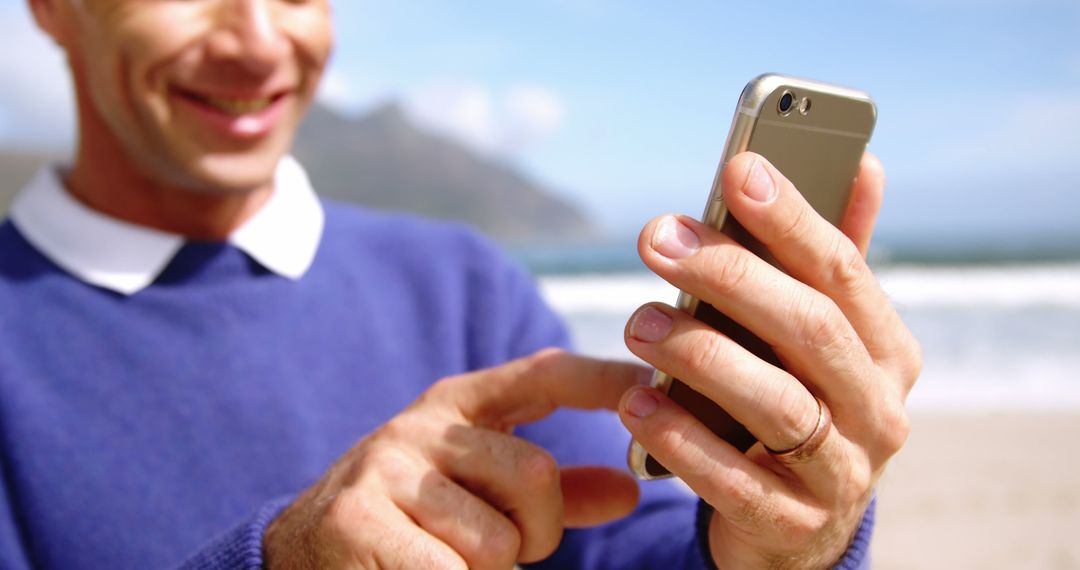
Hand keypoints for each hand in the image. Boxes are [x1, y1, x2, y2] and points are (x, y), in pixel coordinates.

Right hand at [264, 349, 643, 569]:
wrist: (304, 555)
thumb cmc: (412, 524)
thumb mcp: (478, 491)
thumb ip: (553, 492)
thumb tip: (631, 491)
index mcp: (456, 405)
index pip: (543, 375)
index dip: (603, 379)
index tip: (654, 385)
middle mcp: (420, 425)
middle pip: (534, 474)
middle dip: (537, 532)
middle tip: (505, 549)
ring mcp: (384, 470)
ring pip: (496, 539)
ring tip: (445, 561)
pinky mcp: (357, 521)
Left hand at [619, 152, 920, 568]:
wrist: (797, 524)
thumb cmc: (801, 401)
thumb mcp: (823, 336)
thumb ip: (834, 258)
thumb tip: (867, 159)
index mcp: (887, 350)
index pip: (843, 271)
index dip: (791, 218)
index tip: (737, 169)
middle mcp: (879, 410)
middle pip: (808, 329)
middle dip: (729, 275)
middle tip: (655, 238)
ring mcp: (842, 474)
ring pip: (775, 404)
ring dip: (699, 355)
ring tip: (638, 322)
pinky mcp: (792, 524)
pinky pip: (733, 481)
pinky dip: (681, 440)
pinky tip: (634, 405)